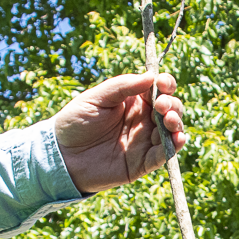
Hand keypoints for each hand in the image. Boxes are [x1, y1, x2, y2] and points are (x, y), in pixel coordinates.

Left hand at [53, 72, 186, 192]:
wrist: (61, 157)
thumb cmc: (75, 122)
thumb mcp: (96, 98)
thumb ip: (122, 86)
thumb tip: (151, 76)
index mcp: (133, 101)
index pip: (158, 89)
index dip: (165, 84)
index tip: (163, 83)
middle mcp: (143, 120)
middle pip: (170, 108)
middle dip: (171, 104)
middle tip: (161, 105)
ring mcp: (145, 141)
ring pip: (172, 130)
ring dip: (176, 123)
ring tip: (168, 120)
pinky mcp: (143, 162)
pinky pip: (164, 155)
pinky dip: (174, 146)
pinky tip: (177, 138)